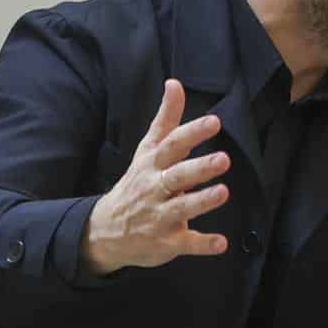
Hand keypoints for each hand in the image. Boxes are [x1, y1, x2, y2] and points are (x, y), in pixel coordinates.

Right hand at [81, 80, 230, 275]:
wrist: (104, 230)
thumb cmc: (136, 183)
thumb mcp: (147, 150)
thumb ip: (166, 119)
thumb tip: (175, 83)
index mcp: (152, 164)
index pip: (173, 145)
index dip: (193, 132)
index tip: (214, 121)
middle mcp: (155, 188)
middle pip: (177, 175)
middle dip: (199, 167)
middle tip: (223, 159)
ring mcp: (159, 215)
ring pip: (182, 207)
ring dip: (202, 200)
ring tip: (223, 192)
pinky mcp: (166, 241)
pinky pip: (186, 243)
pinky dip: (202, 244)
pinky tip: (221, 244)